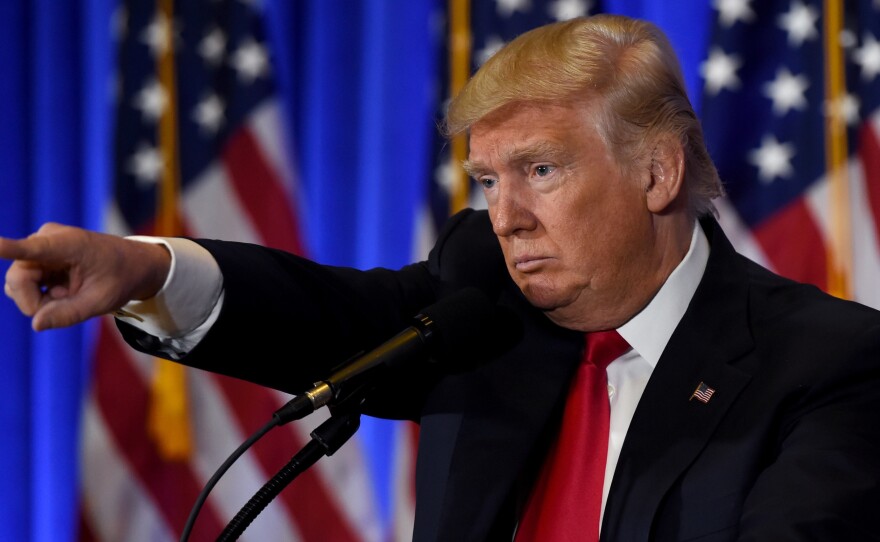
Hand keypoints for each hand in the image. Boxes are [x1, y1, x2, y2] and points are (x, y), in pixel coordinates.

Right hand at [1, 223, 170, 330]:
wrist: (133, 263)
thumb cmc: (121, 278)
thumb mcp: (102, 301)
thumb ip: (69, 314)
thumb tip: (36, 324)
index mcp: (69, 244)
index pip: (34, 248)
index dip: (10, 248)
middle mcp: (46, 239)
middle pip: (17, 280)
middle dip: (34, 302)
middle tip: (66, 304)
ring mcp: (38, 246)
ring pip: (16, 284)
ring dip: (38, 300)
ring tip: (69, 295)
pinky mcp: (35, 257)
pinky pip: (22, 284)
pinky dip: (40, 296)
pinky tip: (62, 290)